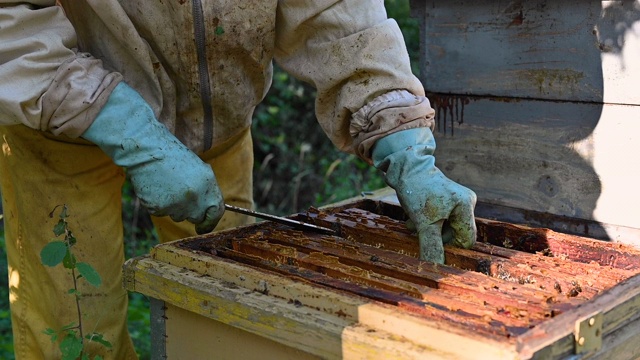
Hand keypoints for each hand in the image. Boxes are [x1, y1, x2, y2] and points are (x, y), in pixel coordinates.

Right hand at [82, 82, 223, 233]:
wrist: (147, 149)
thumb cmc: (174, 157)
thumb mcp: (199, 170)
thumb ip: (207, 191)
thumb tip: (209, 210)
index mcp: (208, 186)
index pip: (216, 213)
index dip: (210, 222)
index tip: (203, 227)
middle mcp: (194, 198)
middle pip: (196, 217)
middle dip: (191, 212)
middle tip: (181, 197)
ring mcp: (175, 205)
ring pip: (177, 215)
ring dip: (174, 206)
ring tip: (167, 185)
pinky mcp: (158, 208)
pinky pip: (161, 212)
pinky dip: (159, 203)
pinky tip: (157, 187)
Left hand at [372, 128, 476, 262]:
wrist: (404, 167)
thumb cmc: (417, 192)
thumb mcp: (424, 223)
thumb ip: (432, 246)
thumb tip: (436, 269)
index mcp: (466, 206)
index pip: (466, 240)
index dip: (450, 248)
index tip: (433, 249)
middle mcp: (465, 202)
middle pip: (455, 234)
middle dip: (436, 237)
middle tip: (419, 232)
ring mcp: (455, 200)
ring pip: (444, 227)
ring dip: (428, 230)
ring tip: (414, 223)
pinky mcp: (444, 199)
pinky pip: (438, 219)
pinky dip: (426, 222)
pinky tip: (414, 218)